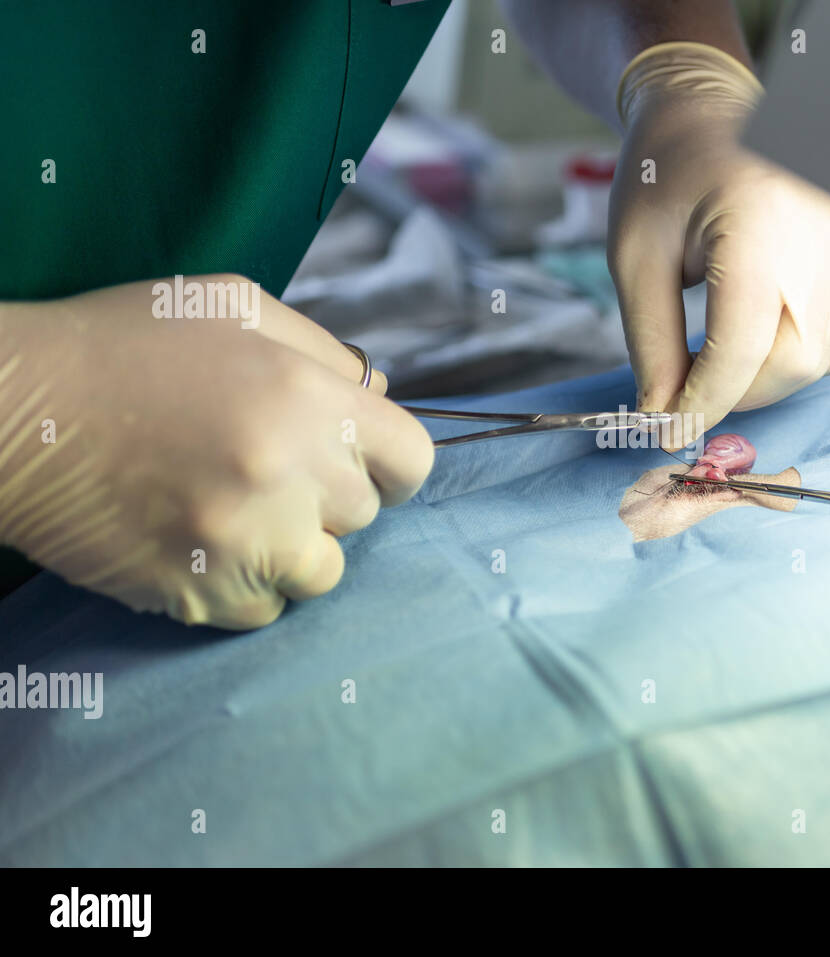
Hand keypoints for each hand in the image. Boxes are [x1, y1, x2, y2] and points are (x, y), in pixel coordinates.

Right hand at [0, 277, 433, 628]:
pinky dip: (246, 584)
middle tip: (267, 468)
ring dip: (295, 547)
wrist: (9, 410)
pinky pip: (265, 610)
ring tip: (236, 508)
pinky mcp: (198, 593)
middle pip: (364, 515)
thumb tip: (380, 396)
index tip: (358, 460)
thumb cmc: (123, 344)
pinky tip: (203, 540)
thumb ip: (322, 352)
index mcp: (307, 400)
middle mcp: (288, 477)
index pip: (412, 461)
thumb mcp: (234, 307)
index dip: (388, 461)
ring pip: (322, 572)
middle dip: (329, 495)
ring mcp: (245, 543)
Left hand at [607, 42, 829, 449]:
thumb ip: (651, 343)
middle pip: (795, 361)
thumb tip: (663, 416)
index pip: (742, 347)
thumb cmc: (662, 176)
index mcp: (757, 227)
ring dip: (768, 381)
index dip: (703, 402)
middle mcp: (815, 239)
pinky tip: (754, 343)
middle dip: (738, 394)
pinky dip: (798, 358)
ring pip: (824, 357)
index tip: (667, 430)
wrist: (704, 113)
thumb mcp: (635, 258)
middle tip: (687, 391)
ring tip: (716, 364)